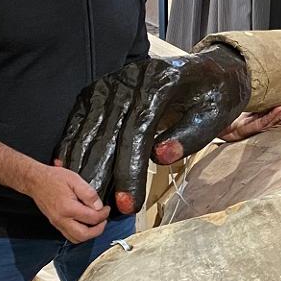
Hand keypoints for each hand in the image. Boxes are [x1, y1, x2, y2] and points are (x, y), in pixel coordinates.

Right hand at [24, 165, 109, 242]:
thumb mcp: (75, 180)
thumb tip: (98, 206)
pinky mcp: (55, 223)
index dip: (103, 214)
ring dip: (89, 234)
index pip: (92, 218)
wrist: (35, 181)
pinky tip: (85, 223)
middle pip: (84, 235)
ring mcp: (57, 223)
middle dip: (98, 230)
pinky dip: (80, 233)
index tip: (106, 209)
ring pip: (76, 239)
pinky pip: (69, 235)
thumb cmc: (53, 178)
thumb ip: (89, 194)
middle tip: (104, 220)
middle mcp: (61, 219)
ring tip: (96, 223)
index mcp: (68, 208)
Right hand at [55, 45, 251, 215]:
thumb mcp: (213, 115)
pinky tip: (67, 169)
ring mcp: (111, 82)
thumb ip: (189, 136)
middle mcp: (130, 79)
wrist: (207, 70)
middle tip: (101, 211)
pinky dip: (72, 144)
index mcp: (161, 83)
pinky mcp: (99, 89)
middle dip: (104, 175)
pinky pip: (80, 119)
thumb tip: (159, 157)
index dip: (130, 170)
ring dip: (84, 165)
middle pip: (109, 132)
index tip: (127, 203)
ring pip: (90, 128)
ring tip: (85, 199)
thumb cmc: (213, 96)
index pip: (138, 130)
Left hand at [218, 99, 280, 142]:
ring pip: (278, 120)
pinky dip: (272, 115)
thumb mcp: (254, 106)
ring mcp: (260, 127)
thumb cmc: (238, 116)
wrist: (224, 126)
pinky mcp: (251, 128)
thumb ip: (264, 101)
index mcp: (270, 119)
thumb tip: (274, 86)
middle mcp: (267, 124)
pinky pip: (264, 121)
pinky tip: (279, 108)